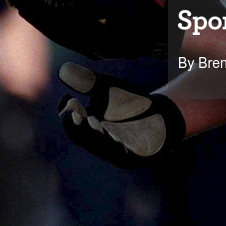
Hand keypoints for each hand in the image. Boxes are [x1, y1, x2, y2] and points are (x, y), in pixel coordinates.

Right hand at [56, 63, 185, 168]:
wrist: (161, 114)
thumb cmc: (130, 102)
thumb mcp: (107, 88)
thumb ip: (88, 81)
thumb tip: (63, 69)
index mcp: (87, 126)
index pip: (70, 122)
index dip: (66, 112)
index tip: (68, 97)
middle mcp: (97, 142)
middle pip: (81, 137)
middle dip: (76, 126)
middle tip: (72, 113)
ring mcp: (114, 152)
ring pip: (100, 146)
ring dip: (94, 135)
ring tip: (91, 120)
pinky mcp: (132, 157)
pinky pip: (122, 153)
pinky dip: (116, 145)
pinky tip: (114, 136)